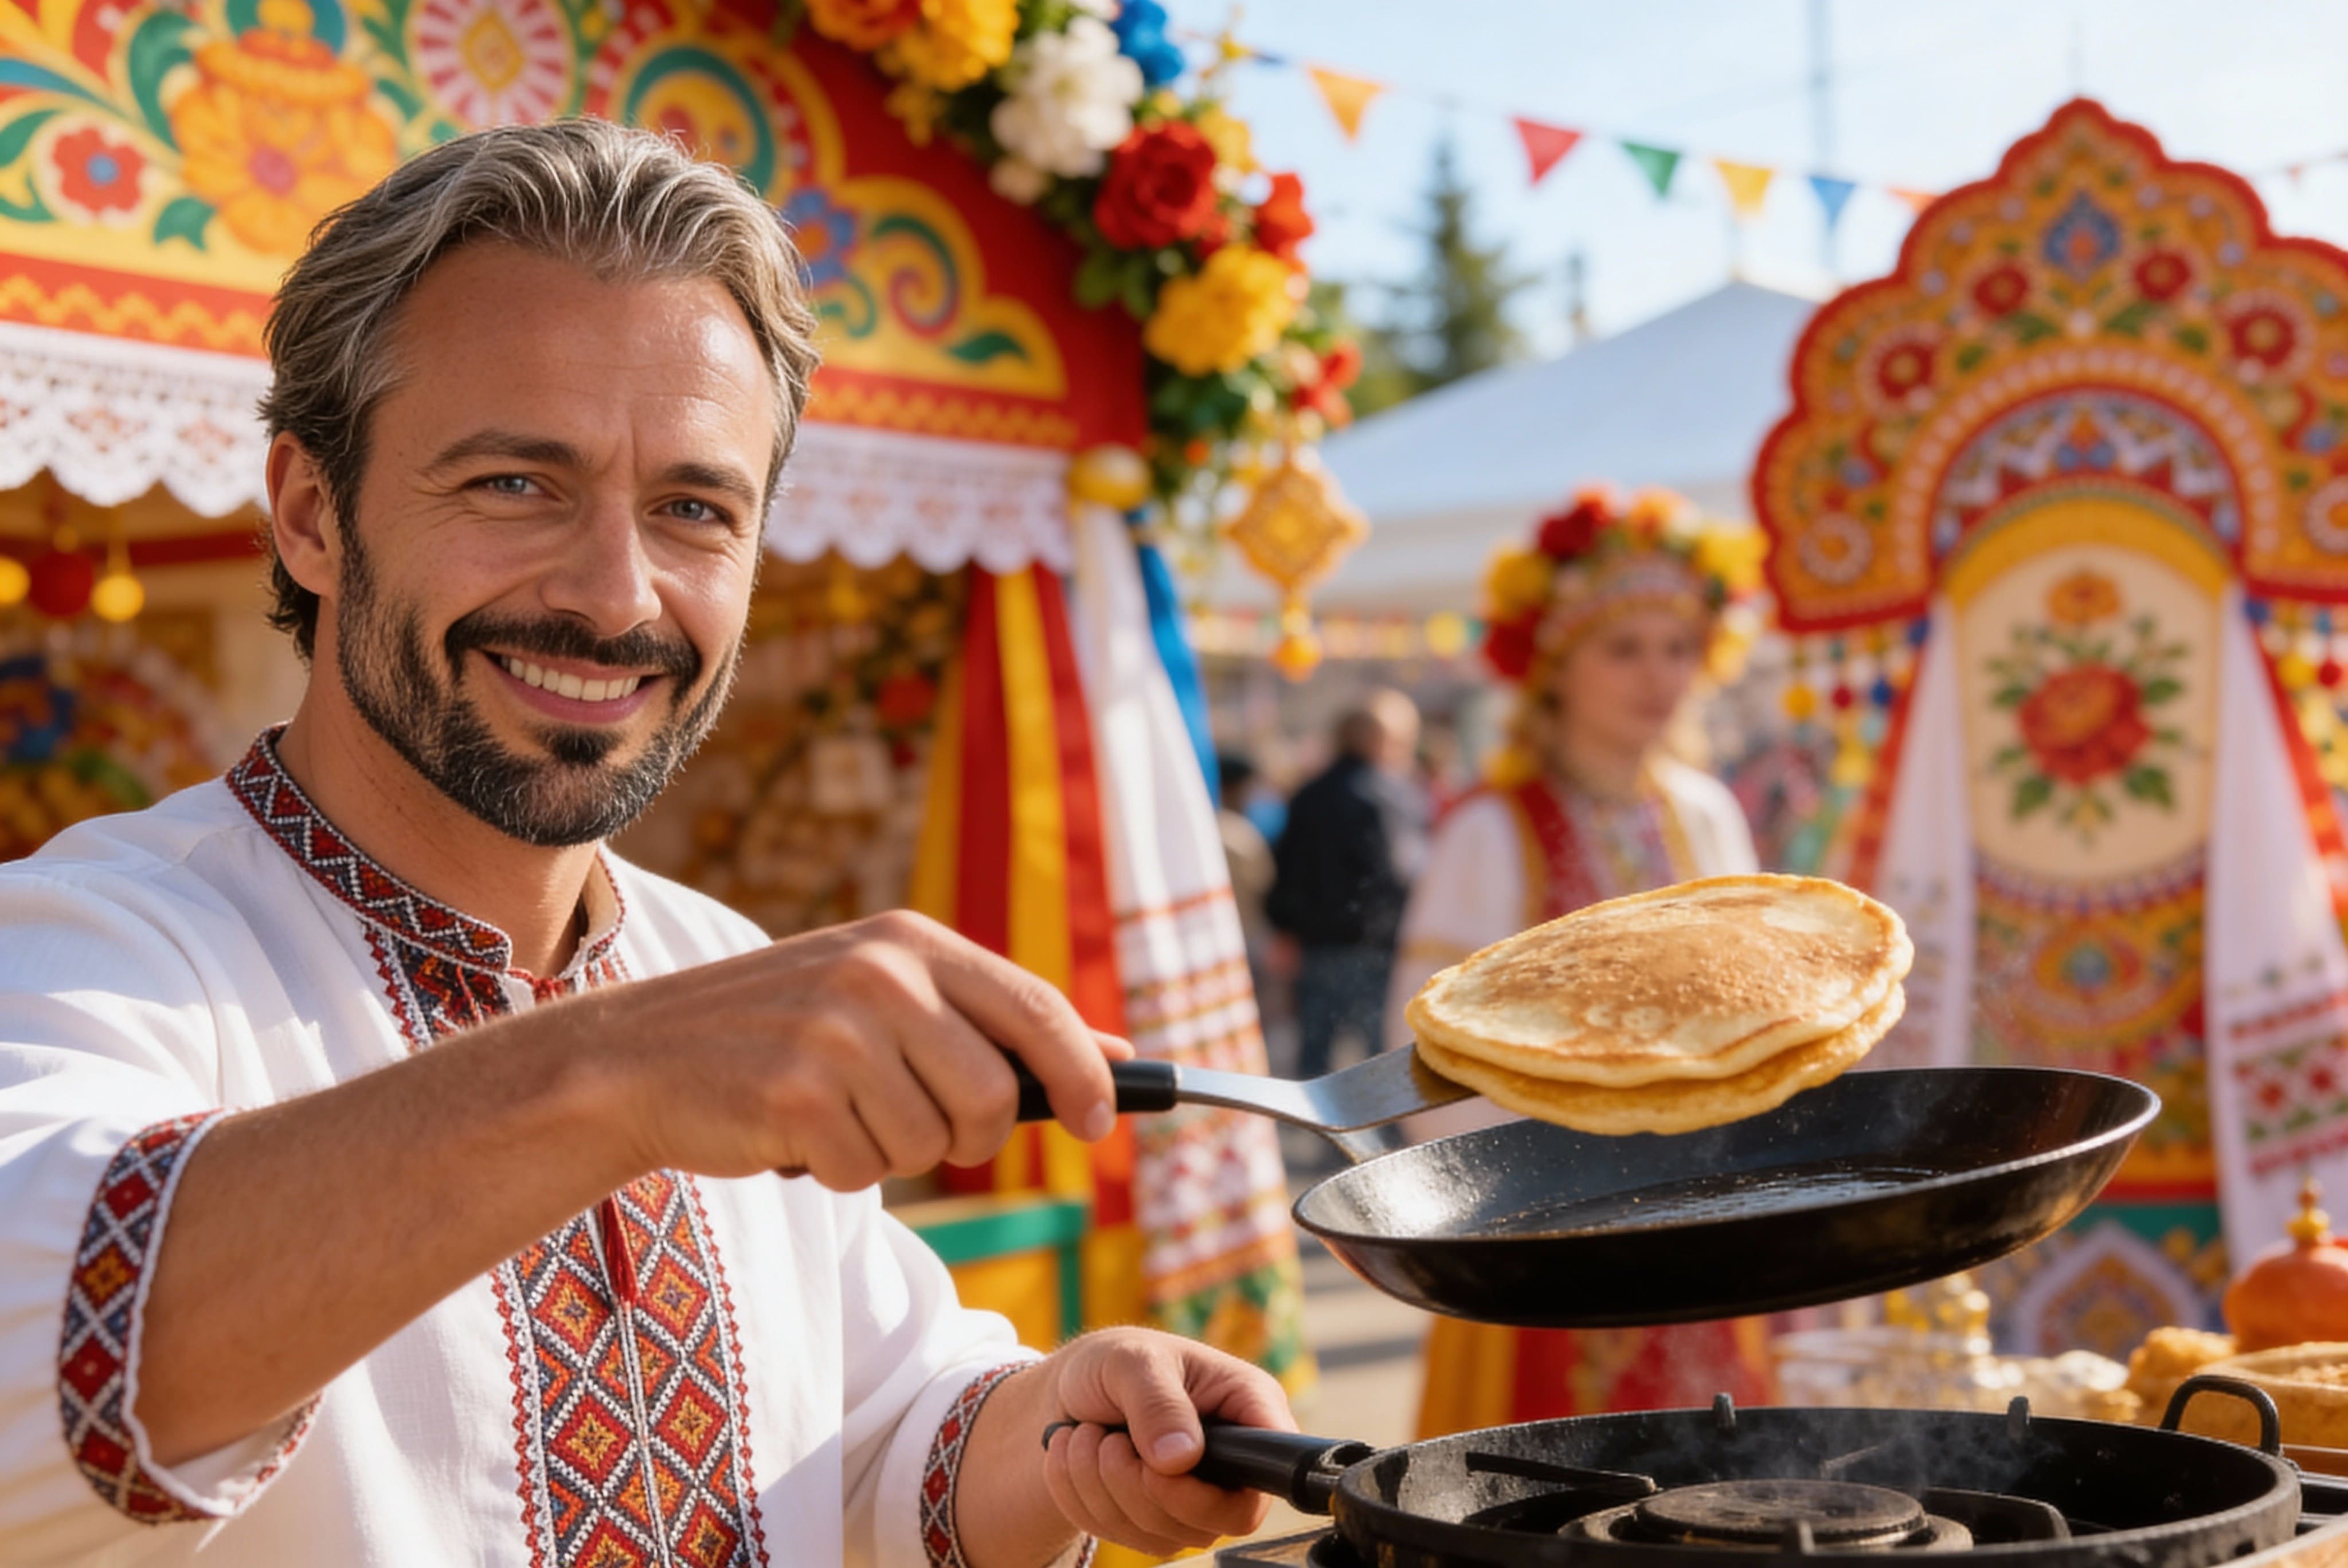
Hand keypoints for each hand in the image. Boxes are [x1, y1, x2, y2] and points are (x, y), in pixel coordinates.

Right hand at [585, 909, 1130, 1189]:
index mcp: (909, 942)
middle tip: (915, 1125)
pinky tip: (794, 1131)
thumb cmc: (781, 1034)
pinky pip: (866, 1171)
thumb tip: (1115, 1057)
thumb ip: (988, 1020)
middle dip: (970, 1136)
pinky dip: (839, 1170)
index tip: (1100, 1120)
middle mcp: (880, 976)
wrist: (639, 1056)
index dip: (1083, 1071)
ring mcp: (836, 1034)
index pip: (1035, 1007)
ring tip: (835, 1112)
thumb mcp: (883, 995)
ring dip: (891, 1151)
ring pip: (932, 1144)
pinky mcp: (796, 1096)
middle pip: (993, 1097)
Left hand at [1036, 1329, 1294, 1556]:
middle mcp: (1232, 1462)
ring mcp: (1196, 1499)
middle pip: (1210, 1520)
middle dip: (1139, 1485)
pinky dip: (1083, 1498)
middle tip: (1105, 1439)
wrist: (1068, 1390)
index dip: (1214, 1490)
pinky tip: (1076, 1457)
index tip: (1155, 1468)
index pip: (1269, 1472)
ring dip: (1101, 1485)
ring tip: (1084, 1436)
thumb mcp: (1133, 1360)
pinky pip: (1123, 1536)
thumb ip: (1158, 1402)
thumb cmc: (1114, 1363)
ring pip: (1161, 1533)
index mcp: (1247, 1407)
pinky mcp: (1157, 1523)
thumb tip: (1182, 1458)